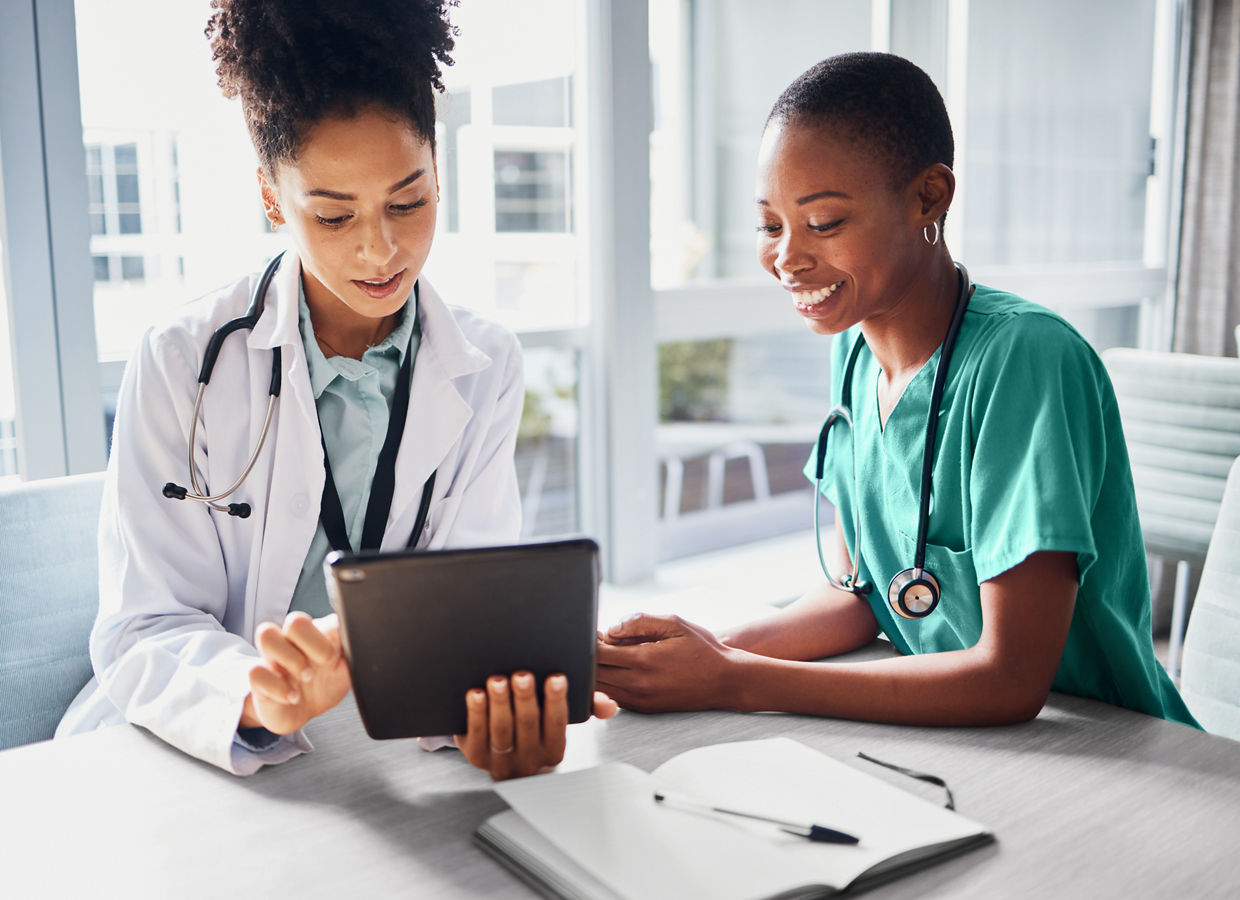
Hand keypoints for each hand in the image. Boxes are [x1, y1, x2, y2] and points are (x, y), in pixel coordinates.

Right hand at [243, 612, 350, 734]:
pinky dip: (278, 688)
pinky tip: (292, 697)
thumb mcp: (348, 667)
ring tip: (305, 681)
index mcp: (318, 632)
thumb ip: (357, 649)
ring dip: (291, 660)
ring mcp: (273, 657)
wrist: (302, 710)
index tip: (339, 654)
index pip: (327, 613)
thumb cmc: (326, 683)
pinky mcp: (259, 679)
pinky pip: (255, 671)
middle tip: (321, 666)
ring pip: (267, 633)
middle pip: (295, 619)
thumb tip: (374, 632)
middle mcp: (294, 639)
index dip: (332, 633)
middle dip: (313, 644)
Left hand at [454, 671, 617, 780]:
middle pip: (526, 726)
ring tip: (498, 680)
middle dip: (525, 698)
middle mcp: (528, 759)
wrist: (500, 747)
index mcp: (553, 749)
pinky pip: (476, 736)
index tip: (556, 677)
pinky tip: (476, 694)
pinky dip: (476, 714)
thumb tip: (608, 705)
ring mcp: (501, 761)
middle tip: (523, 674)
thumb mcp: (558, 716)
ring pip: (501, 731)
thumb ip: (585, 706)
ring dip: (499, 703)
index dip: (556, 700)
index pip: (557, 724)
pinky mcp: (476, 756)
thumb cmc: (534, 724)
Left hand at [596, 613, 740, 712]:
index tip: (594, 631)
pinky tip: (618, 669)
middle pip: (593, 674)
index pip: (597, 654)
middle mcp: (638, 684)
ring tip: (608, 654)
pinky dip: (608, 684)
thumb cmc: (701, 649)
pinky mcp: (643, 709)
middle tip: (596, 642)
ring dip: (597, 672)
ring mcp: (640, 700)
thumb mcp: (674, 623)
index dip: (589, 641)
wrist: (725, 680)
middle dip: (589, 657)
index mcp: (643, 660)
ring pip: (600, 689)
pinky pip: (614, 697)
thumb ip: (639, 622)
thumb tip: (610, 629)